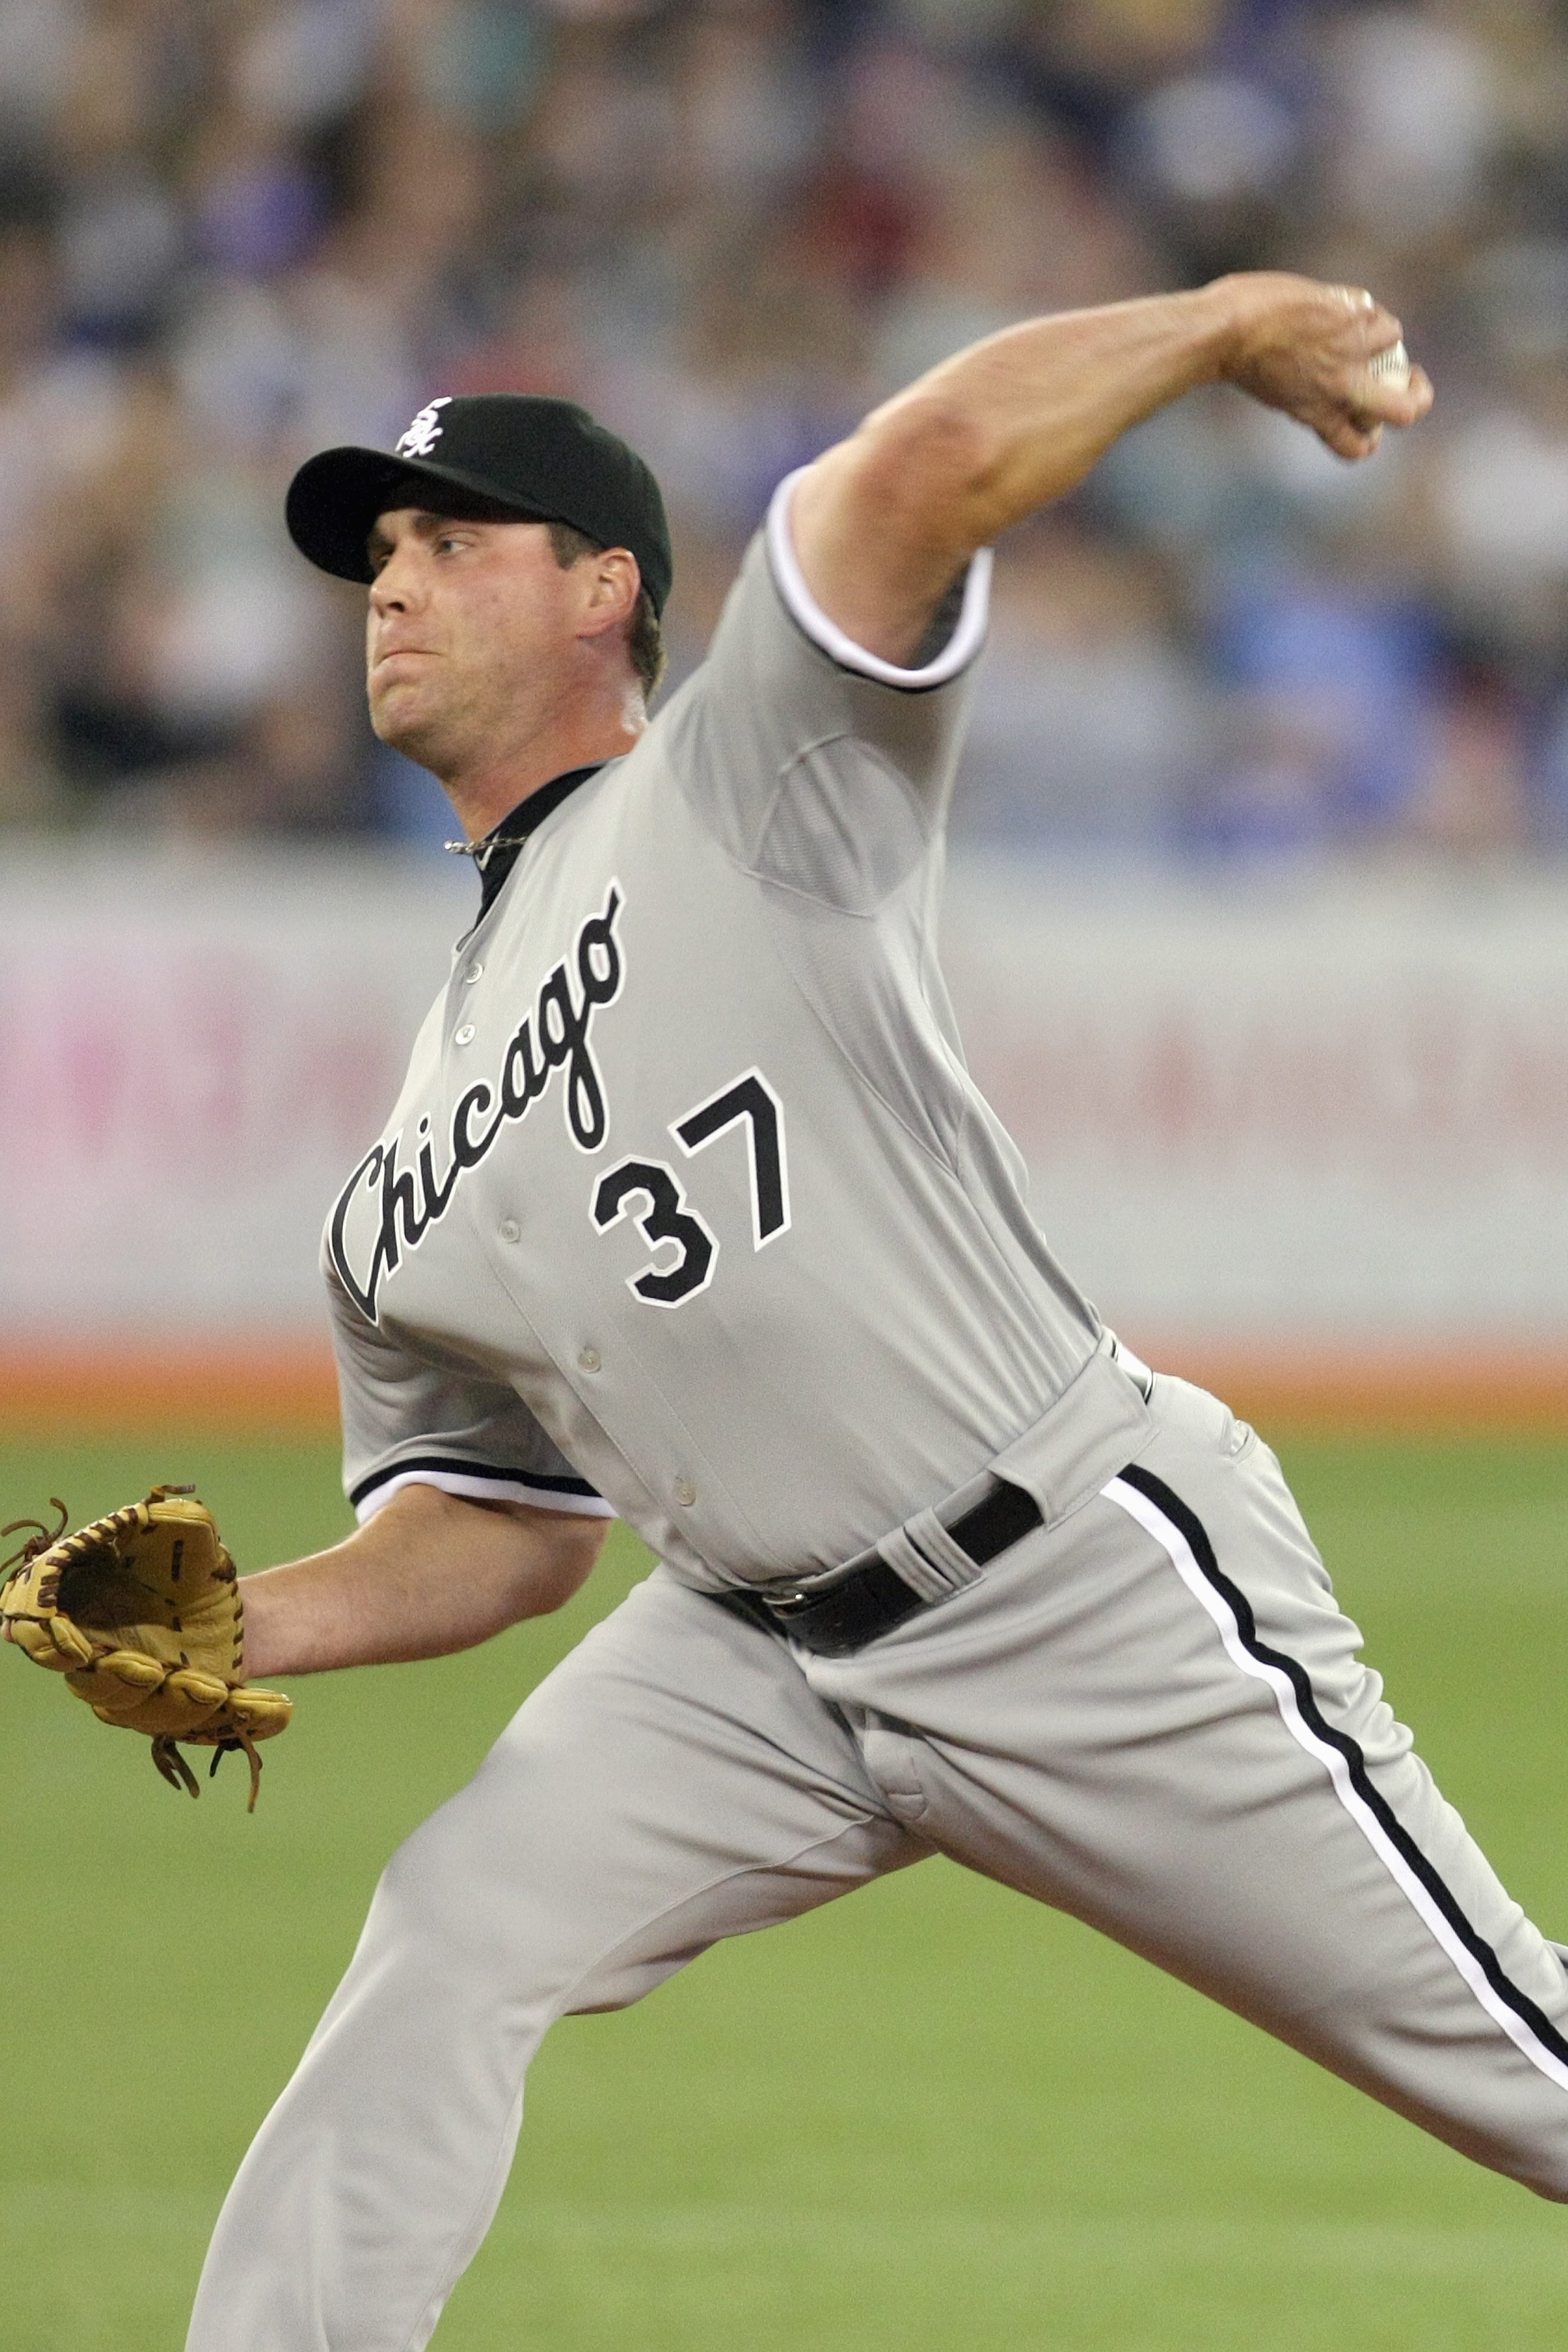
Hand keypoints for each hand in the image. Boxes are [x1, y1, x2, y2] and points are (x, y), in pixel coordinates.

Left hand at [1215, 272, 1433, 458]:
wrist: (1226, 330)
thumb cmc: (1238, 360)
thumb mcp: (1276, 392)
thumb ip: (1309, 395)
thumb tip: (1322, 380)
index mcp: (1320, 415)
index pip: (1359, 447)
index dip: (1370, 439)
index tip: (1369, 423)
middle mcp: (1343, 389)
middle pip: (1406, 410)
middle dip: (1419, 397)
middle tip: (1412, 380)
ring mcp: (1351, 351)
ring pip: (1395, 341)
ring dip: (1383, 332)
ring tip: (1356, 324)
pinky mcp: (1350, 316)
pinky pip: (1376, 310)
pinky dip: (1365, 308)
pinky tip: (1342, 304)